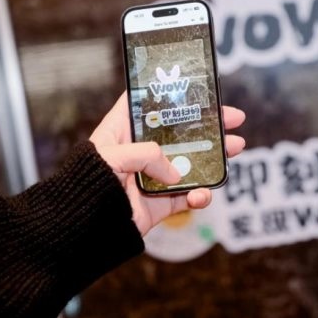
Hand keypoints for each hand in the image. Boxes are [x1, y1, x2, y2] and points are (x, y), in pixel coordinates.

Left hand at [90, 92, 245, 235]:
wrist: (82, 229)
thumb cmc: (87, 184)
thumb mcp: (111, 155)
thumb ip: (147, 154)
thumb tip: (174, 173)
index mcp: (123, 131)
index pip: (148, 104)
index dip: (170, 93)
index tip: (197, 87)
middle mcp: (141, 151)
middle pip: (181, 131)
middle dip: (209, 123)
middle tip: (233, 117)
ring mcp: (154, 177)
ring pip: (192, 162)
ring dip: (216, 155)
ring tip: (235, 147)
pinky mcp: (161, 203)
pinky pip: (188, 196)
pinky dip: (200, 195)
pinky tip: (203, 194)